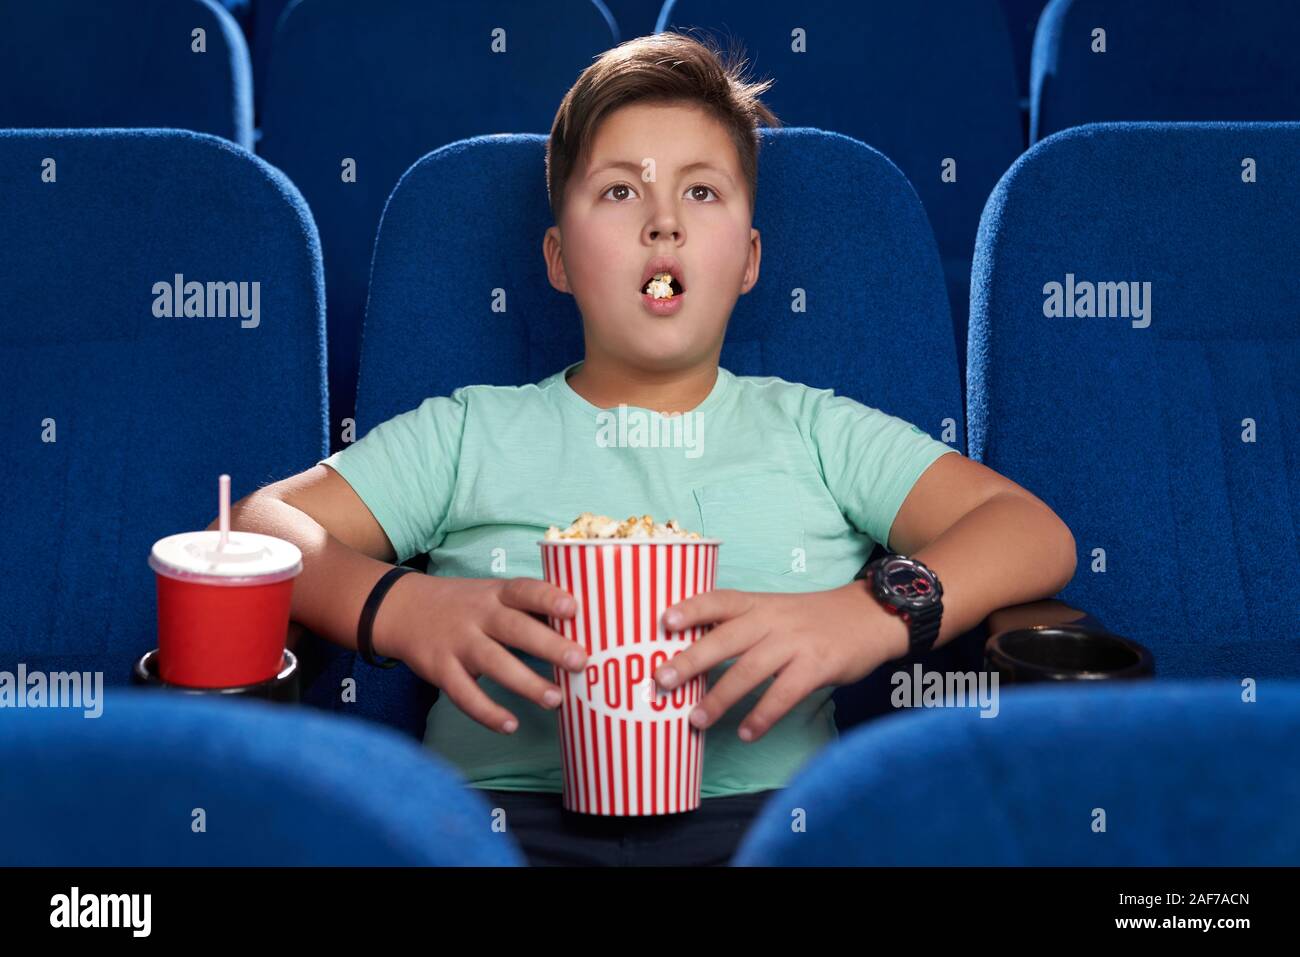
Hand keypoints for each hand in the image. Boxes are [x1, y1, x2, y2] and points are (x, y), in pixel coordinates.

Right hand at [371, 575, 587, 734]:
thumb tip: (586, 626)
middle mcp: (478, 615)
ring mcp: (458, 642)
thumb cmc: (467, 605)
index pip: (524, 590)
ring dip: (525, 683)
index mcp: (497, 593)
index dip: (548, 598)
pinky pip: (465, 694)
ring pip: (493, 663)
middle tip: (580, 661)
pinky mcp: (441, 669)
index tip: (573, 608)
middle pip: (514, 628)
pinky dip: (487, 712)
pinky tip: (510, 725)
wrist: (404, 609)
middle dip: (548, 645)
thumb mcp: (494, 595)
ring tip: (556, 700)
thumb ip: (530, 609)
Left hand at [652, 583, 909, 741]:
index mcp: (758, 603)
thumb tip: (692, 655)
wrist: (870, 617)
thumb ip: (741, 626)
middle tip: (662, 680)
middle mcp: (773, 620)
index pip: (719, 600)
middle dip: (692, 659)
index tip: (663, 621)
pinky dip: (762, 716)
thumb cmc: (811, 620)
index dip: (691, 608)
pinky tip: (746, 733)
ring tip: (696, 720)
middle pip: (726, 638)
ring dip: (720, 698)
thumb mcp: (776, 610)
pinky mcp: (817, 666)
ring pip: (750, 670)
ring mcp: (795, 643)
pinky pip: (784, 694)